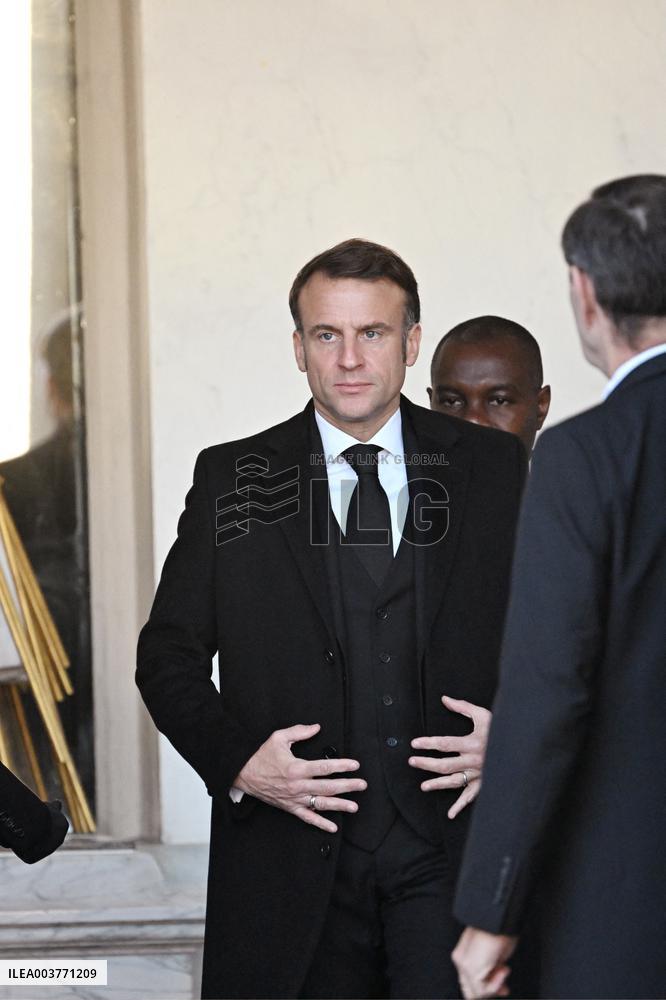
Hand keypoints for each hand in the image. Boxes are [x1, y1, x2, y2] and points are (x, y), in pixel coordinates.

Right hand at [234, 723, 366, 832]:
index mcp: (296, 768)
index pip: (324, 768)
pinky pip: (307, 818)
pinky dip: (320, 824)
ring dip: (339, 805)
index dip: (341, 766)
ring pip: (320, 804)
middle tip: (362, 785)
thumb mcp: (278, 738)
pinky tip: (333, 827)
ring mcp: (294, 799)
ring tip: (354, 806)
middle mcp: (297, 786)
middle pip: (327, 787)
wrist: (244, 774)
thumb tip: (316, 727)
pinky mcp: (290, 808)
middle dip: (347, 786)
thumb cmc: (261, 756)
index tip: (354, 765)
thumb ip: (299, 732)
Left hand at [409, 695, 490, 817]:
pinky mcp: (484, 783)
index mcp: (471, 743)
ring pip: (455, 782)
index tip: (414, 743)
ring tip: (424, 786)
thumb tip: (444, 699)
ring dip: (438, 785)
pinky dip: (460, 806)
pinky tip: (450, 815)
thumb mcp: (483, 715)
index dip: (428, 743)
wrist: (522, 746)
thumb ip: (462, 707)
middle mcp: (473, 761)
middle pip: (445, 765)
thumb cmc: (501, 729)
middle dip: (427, 764)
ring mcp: (478, 774)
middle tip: (412, 762)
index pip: (444, 744)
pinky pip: (471, 797)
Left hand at [452, 926, 516, 998]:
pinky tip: (503, 970)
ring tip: (504, 969)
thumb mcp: (496, 954)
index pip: (468, 982)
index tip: (501, 988)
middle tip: (504, 988)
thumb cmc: (501, 930)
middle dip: (489, 990)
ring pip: (474, 993)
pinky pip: (481, 990)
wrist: (498, 919)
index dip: (486, 987)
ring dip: (494, 986)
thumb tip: (497, 984)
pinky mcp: (470, 969)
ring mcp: (463, 964)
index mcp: (464, 953)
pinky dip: (496, 985)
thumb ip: (492, 970)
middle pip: (469, 990)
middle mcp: (461, 959)